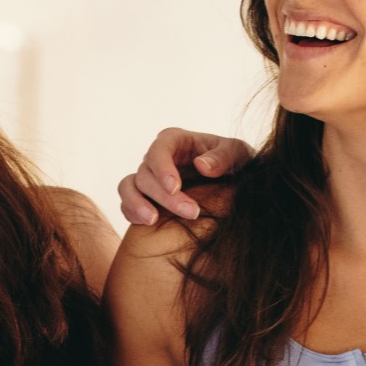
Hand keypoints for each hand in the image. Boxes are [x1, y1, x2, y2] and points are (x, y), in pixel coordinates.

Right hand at [116, 128, 253, 224]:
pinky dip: (132, 213)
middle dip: (165, 195)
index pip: (159, 148)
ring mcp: (149, 178)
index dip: (162, 168)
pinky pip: (127, 204)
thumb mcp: (238, 153)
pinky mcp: (145, 197)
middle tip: (192, 212)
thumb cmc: (234, 162)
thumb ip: (223, 157)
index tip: (175, 187)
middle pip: (146, 173)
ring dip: (136, 203)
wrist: (233, 183)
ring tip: (152, 220)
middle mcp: (158, 158)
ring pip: (128, 186)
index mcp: (176, 141)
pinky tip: (148, 224)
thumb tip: (201, 165)